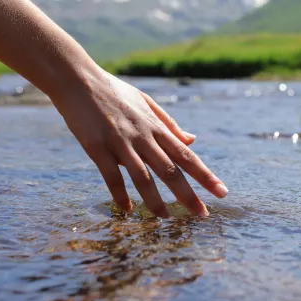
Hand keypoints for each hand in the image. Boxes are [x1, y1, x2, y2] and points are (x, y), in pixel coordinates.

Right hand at [50, 66, 228, 217]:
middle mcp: (142, 136)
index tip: (221, 192)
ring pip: (142, 177)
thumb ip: (168, 123)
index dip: (205, 175)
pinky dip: (120, 195)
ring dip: (155, 201)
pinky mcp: (97, 148)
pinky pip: (111, 176)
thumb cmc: (114, 91)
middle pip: (170, 170)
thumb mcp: (146, 102)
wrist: (78, 80)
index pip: (186, 156)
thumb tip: (192, 139)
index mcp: (155, 127)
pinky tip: (126, 210)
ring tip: (167, 220)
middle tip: (203, 215)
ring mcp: (120, 143)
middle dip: (188, 195)